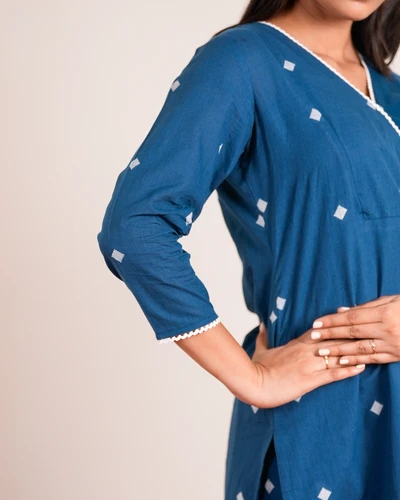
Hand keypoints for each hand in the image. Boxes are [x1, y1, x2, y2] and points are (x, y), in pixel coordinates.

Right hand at [249, 320, 365, 408]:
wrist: (255, 382)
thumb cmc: (257, 367)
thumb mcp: (260, 349)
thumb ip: (264, 336)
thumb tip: (262, 325)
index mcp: (295, 343)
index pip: (319, 330)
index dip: (334, 323)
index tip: (345, 315)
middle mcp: (306, 351)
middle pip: (333, 339)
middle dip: (350, 334)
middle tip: (365, 328)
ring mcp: (310, 364)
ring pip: (336, 354)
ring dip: (354, 351)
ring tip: (370, 347)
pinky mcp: (311, 379)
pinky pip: (334, 373)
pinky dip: (349, 369)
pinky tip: (361, 367)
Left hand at [311, 295, 399, 365]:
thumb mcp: (392, 301)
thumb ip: (367, 307)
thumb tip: (342, 311)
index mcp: (385, 313)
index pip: (352, 317)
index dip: (333, 320)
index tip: (317, 323)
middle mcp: (387, 329)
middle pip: (352, 332)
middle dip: (330, 334)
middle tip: (312, 336)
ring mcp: (392, 344)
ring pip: (360, 348)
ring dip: (338, 350)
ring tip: (322, 351)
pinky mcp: (396, 356)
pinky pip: (373, 359)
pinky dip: (356, 360)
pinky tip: (342, 361)